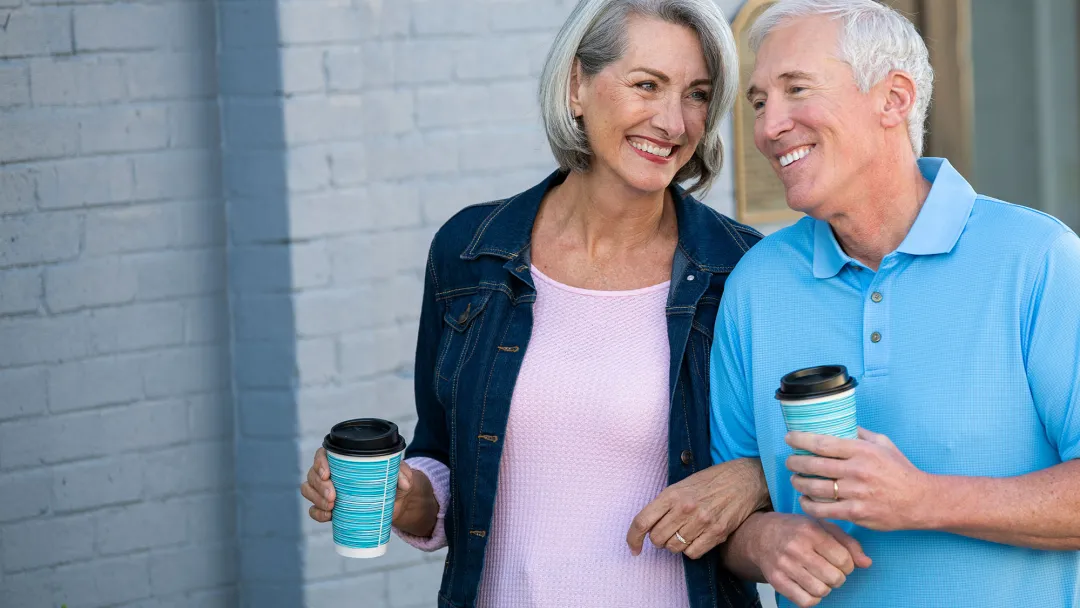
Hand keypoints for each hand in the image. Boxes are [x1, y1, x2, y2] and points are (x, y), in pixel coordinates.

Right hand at [300, 449, 438, 535]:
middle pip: (313, 474)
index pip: (323, 454)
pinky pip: (314, 509)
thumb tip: (404, 482)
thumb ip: (404, 472)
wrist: (395, 503)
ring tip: (331, 507)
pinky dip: (317, 513)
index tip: (327, 473)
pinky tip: (328, 516)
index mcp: (344, 459)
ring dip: (316, 498)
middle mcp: (331, 473)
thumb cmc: (393, 481)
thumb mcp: (400, 474)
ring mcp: (327, 490)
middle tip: (333, 496)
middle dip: (319, 486)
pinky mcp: (329, 508)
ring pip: (309, 490)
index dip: (320, 462)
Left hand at [627, 459, 769, 558]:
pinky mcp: (717, 532)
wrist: (744, 479)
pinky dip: (691, 550)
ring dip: (675, 545)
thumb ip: (666, 503)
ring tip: (684, 533)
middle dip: (658, 540)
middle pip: (657, 539)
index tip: (633, 547)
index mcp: (672, 494)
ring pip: (674, 548)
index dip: (633, 538)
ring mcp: (702, 521)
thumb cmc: (711, 480)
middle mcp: (685, 508)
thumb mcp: (683, 484)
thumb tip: (649, 525)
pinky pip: (693, 553)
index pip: (643, 521)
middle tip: (667, 532)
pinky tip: (696, 538)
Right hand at [748, 512, 870, 607]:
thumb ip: (848, 543)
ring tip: (819, 577)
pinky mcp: (776, 581)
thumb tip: (866, 563)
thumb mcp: (823, 527)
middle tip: (830, 570)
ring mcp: (784, 566)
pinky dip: (812, 598)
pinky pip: (806, 601)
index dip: (848, 564)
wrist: (761, 536)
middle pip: (834, 578)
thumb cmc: (797, 530)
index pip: (843, 560)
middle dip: (838, 577)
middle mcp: (796, 548)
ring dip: (825, 587)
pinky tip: (809, 586)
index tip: (841, 562)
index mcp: (810, 532)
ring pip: (821, 591)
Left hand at [786, 428, 934, 530]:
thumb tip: (838, 422)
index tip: (789, 438)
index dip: (800, 440)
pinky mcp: (856, 513)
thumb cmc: (900, 470)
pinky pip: (823, 510)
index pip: (822, 443)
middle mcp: (857, 470)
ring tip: (795, 479)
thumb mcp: (883, 444)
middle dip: (794, 462)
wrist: (920, 501)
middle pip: (813, 464)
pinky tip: (804, 499)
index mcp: (862, 450)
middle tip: (789, 461)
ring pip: (814, 487)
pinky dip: (808, 505)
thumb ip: (860, 434)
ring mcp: (856, 493)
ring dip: (798, 483)